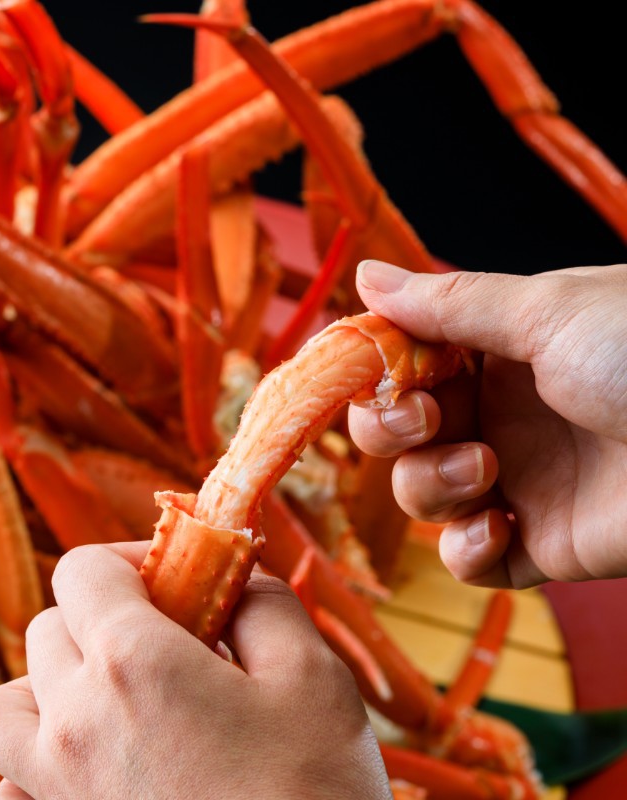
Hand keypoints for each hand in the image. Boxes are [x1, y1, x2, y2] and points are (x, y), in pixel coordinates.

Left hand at [0, 542, 387, 798]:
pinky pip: (4, 781)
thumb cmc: (313, 796)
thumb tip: (238, 575)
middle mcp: (74, 716)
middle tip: (164, 642)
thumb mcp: (315, 680)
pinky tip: (83, 760)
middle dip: (101, 618)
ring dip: (43, 684)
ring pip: (1, 702)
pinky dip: (24, 760)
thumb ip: (265, 604)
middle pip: (48, 627)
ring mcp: (56, 780)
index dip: (126, 560)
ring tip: (108, 697)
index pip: (81, 570)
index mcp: (131, 661)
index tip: (170, 579)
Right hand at [350, 261, 626, 586]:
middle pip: (392, 430)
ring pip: (418, 493)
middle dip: (386, 428)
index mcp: (498, 349)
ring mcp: (517, 480)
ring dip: (429, 483)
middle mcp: (499, 413)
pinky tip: (500, 525)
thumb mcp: (546, 311)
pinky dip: (465, 548)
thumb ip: (448, 302)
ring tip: (486, 470)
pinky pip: (467, 559)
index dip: (371, 370)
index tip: (365, 371)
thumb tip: (368, 277)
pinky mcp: (541, 544)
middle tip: (422, 419)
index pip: (399, 362)